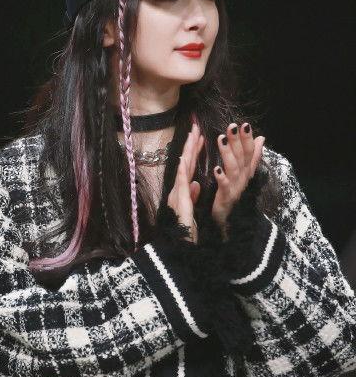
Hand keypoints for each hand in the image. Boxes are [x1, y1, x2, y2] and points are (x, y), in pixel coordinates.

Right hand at [167, 122, 204, 243]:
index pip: (190, 167)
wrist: (178, 249)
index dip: (195, 151)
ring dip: (187, 152)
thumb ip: (193, 196)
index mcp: (184, 191)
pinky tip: (184, 160)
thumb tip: (196, 184)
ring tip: (192, 136)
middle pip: (186, 164)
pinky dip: (182, 172)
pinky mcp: (178, 203)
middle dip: (191, 145)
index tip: (200, 136)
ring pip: (183, 170)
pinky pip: (180, 185)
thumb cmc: (185, 232)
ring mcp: (177, 195)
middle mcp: (178, 191)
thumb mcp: (193, 210)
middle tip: (196, 127)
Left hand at [212, 122, 264, 233]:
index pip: (249, 151)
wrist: (230, 218)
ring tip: (222, 139)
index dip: (247, 138)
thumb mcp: (245, 172)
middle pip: (242, 156)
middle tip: (232, 126)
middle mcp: (243, 177)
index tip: (245, 124)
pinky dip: (221, 177)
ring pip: (233, 167)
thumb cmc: (234, 192)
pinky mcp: (226, 196)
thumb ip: (252, 156)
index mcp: (246, 170)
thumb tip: (261, 138)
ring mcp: (236, 187)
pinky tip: (216, 169)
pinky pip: (225, 186)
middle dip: (238, 140)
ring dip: (228, 153)